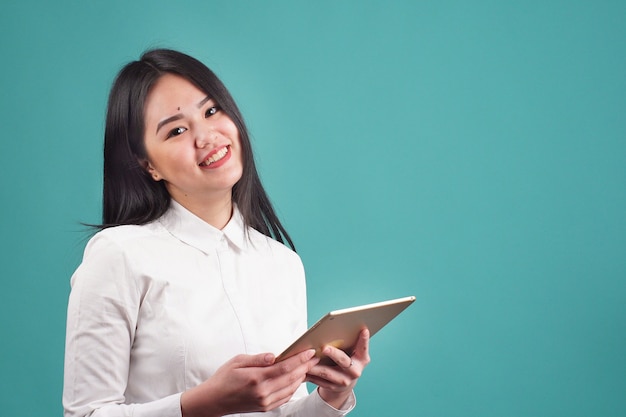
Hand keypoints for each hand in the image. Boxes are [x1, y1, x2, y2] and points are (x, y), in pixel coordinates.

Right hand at [181, 349, 318, 416]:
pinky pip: (285, 398)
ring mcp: (265, 402)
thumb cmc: (224, 378)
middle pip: (291, 378)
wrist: (213, 401)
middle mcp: (262, 392)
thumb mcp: (237, 361)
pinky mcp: (265, 407)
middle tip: (314, 357)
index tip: (310, 352)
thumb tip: (274, 355)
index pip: (284, 367)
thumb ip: (258, 358)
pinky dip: (293, 388)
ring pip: (290, 389)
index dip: (299, 359)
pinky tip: (297, 379)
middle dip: (305, 366)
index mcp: (256, 378)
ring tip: (308, 366)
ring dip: (301, 377)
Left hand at [306, 328, 370, 408]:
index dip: (364, 340)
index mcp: (362, 359)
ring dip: (315, 365)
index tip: (363, 330)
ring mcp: (344, 381)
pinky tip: (302, 369)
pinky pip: (319, 380)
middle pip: (343, 361)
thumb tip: (337, 327)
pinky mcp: (333, 388)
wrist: (345, 381)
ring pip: (327, 372)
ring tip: (306, 358)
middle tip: (324, 347)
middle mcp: (355, 371)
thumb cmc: (347, 359)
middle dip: (334, 354)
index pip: (363, 348)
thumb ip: (349, 342)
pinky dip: (310, 374)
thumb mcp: (352, 352)